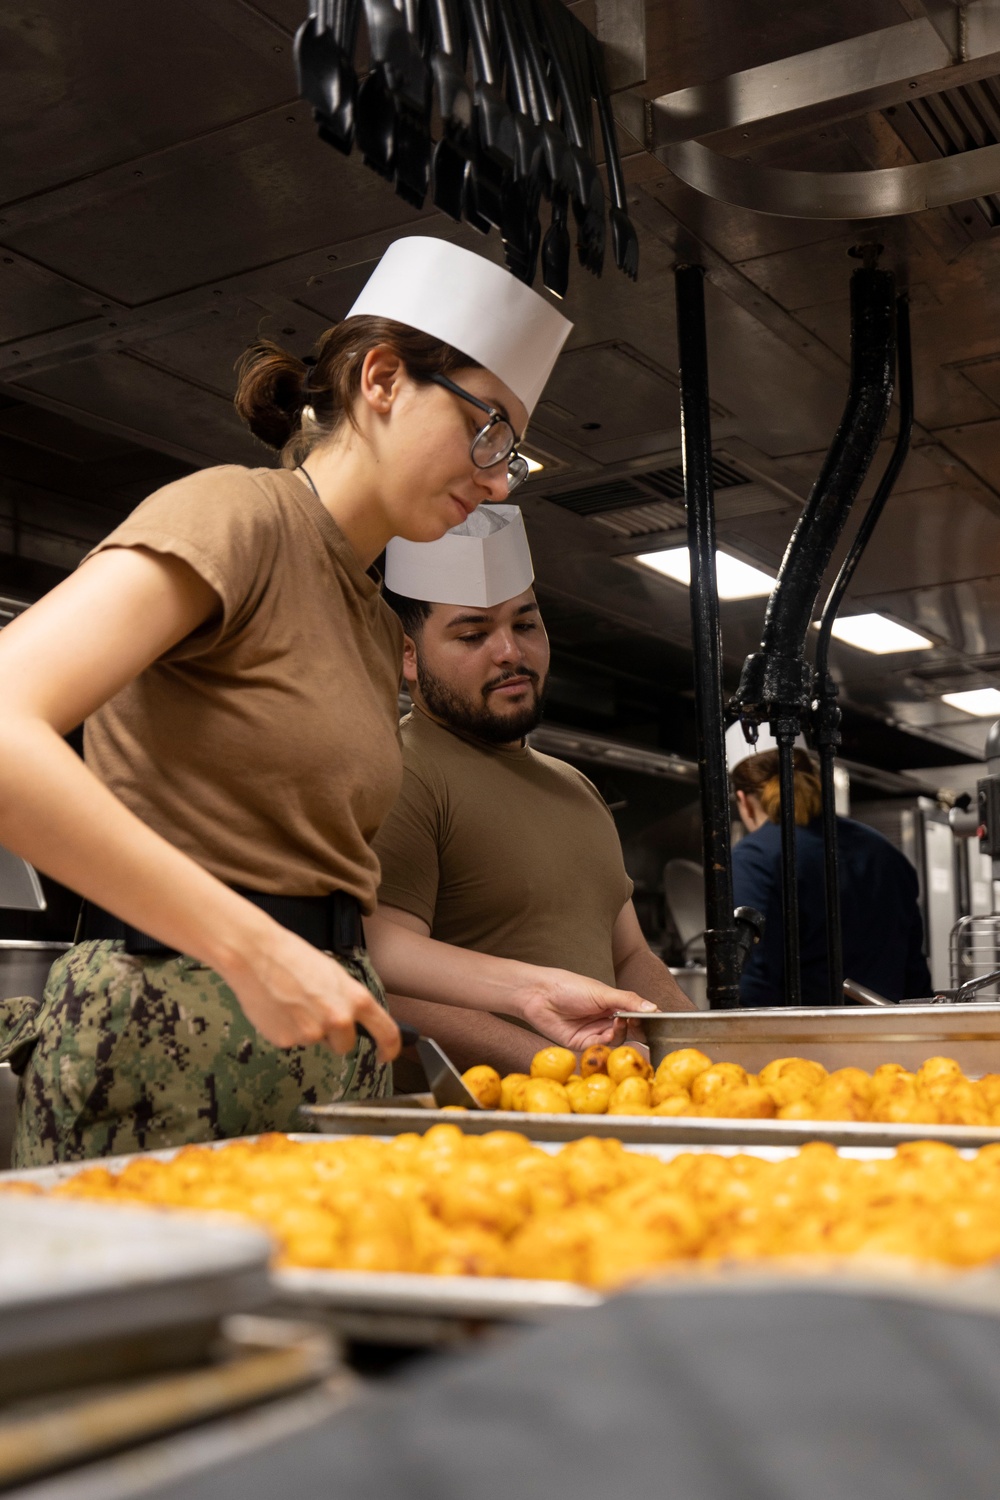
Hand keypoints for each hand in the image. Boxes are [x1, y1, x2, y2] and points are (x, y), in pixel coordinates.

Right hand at [217, 917, 400, 1059]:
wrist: (257, 955)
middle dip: (335, 1036)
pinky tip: (278, 1008)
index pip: (387, 1032)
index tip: (385, 1055)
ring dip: (308, 1029)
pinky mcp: (287, 1041)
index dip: (390, 1048)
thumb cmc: (294, 958)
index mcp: (356, 1000)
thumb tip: (353, 1019)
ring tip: (292, 1002)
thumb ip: (348, 1000)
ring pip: (316, 1041)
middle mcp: (339, 1020)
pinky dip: (287, 1029)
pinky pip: (292, 1041)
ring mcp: (312, 1033)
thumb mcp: (335, 975)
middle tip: (316, 1012)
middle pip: (345, 1045)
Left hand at [516, 969, 658, 1051]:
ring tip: (618, 1021)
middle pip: (628, 1030)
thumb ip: (628, 1000)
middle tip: (637, 1023)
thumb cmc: (568, 986)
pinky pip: (600, 1048)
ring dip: (620, 1033)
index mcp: (612, 1004)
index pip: (635, 1015)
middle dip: (635, 1028)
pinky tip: (607, 1031)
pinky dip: (607, 1041)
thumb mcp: (602, 992)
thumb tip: (654, 1008)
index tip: (654, 1019)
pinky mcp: (582, 1044)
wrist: (539, 995)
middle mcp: (604, 1019)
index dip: (645, 1019)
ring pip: (616, 1040)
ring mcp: (594, 1032)